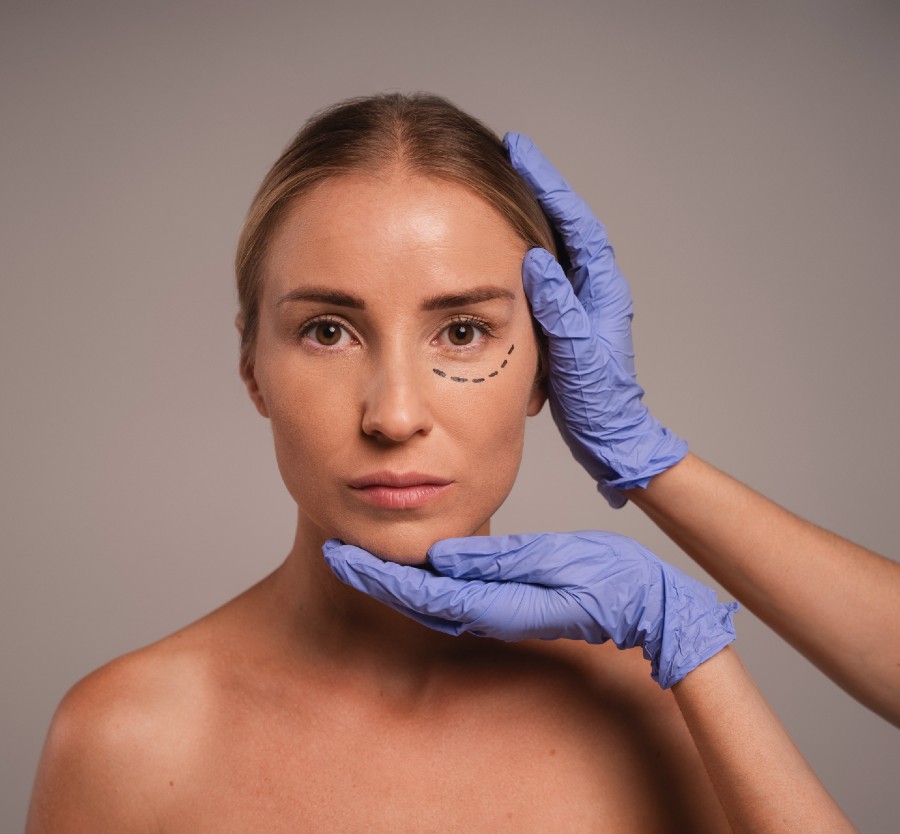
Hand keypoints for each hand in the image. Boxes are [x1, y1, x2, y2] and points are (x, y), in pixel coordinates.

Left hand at [324, 532, 736, 688]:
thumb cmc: (607, 580)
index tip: (338, 554)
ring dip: (393, 577)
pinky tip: (415, 562)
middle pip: (415, 598)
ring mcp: (497, 610)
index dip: (375, 575)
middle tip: (333, 550)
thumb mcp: (551, 561)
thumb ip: (495, 561)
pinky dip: (423, 578)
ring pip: (430, 598)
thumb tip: (441, 558)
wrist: (643, 603)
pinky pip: (452, 593)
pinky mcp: (506, 601)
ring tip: (363, 552)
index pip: (419, 592)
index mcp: (495, 604)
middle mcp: (488, 612)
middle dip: (372, 576)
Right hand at [505, 133, 687, 506]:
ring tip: (499, 186)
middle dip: (537, 187)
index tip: (519, 152)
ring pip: (552, 245)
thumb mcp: (577, 354)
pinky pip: (541, 272)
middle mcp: (592, 288)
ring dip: (528, 214)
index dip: (548, 184)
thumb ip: (558, 308)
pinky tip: (497, 245)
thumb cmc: (599, 400)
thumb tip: (535, 259)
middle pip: (564, 223)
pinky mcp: (562, 317)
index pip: (575, 222)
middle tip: (506, 155)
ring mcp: (578, 302)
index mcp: (601, 289)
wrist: (609, 434)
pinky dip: (519, 250)